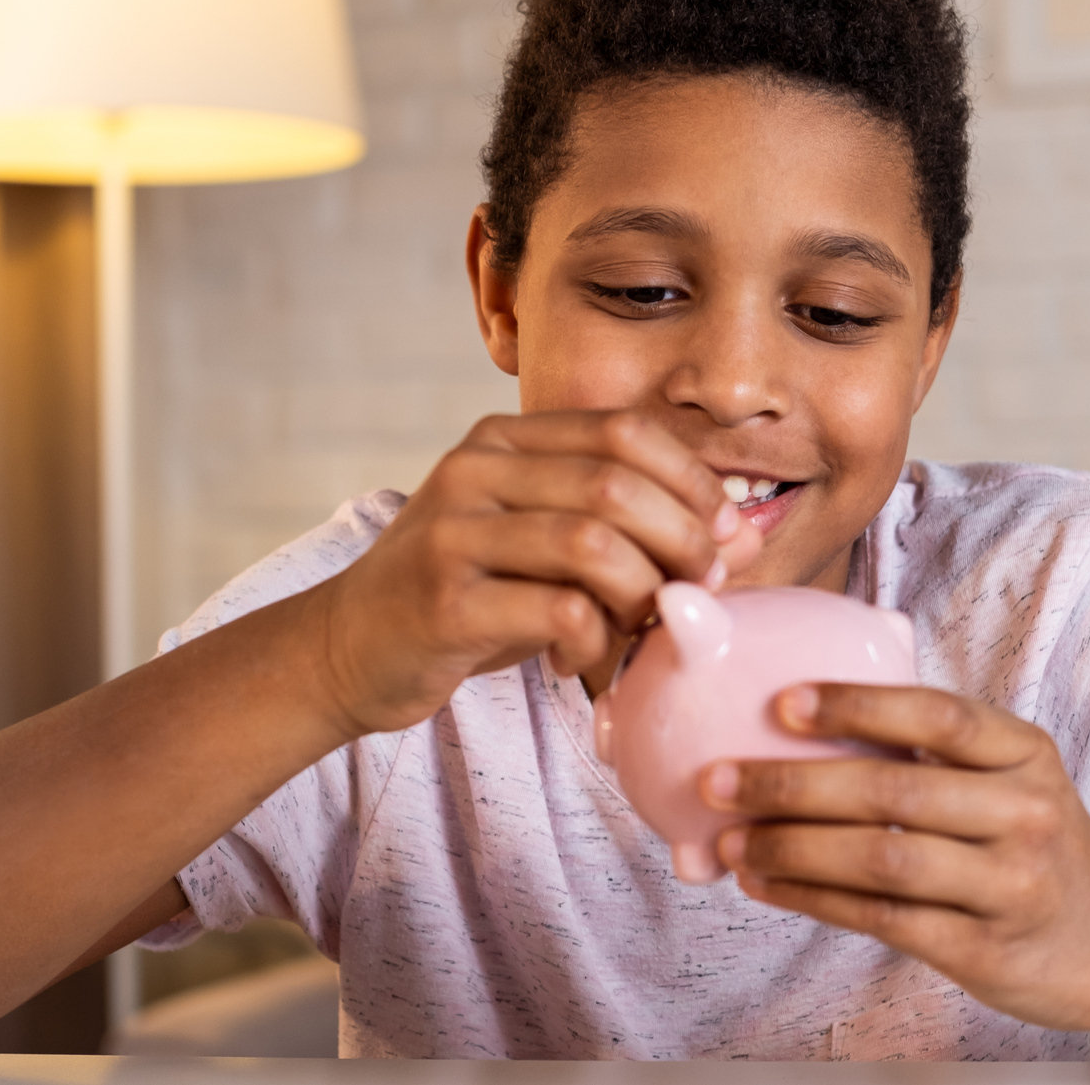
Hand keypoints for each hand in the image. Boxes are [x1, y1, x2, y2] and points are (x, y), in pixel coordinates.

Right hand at [312, 410, 763, 737]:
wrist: (347, 648)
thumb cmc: (466, 596)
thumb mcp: (540, 546)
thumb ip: (627, 532)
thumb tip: (742, 538)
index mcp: (503, 440)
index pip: (625, 431)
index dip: (692, 483)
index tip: (724, 539)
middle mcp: (474, 471)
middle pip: (617, 485)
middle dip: (682, 543)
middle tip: (698, 594)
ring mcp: (453, 533)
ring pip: (594, 545)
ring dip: (643, 596)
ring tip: (639, 629)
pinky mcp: (444, 602)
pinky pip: (561, 611)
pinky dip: (594, 641)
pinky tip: (578, 659)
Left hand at [699, 682, 1089, 1033]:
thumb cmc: (1034, 841)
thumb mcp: (1011, 777)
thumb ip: (933, 750)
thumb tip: (796, 717)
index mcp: (1025, 754)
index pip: (939, 715)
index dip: (858, 704)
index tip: (781, 703)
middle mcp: (1025, 815)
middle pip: (893, 792)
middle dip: (792, 786)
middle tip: (718, 780)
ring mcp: (1010, 887)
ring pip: (882, 862)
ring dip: (793, 850)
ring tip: (732, 841)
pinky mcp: (986, 949)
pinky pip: (884, 920)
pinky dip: (815, 900)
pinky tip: (767, 884)